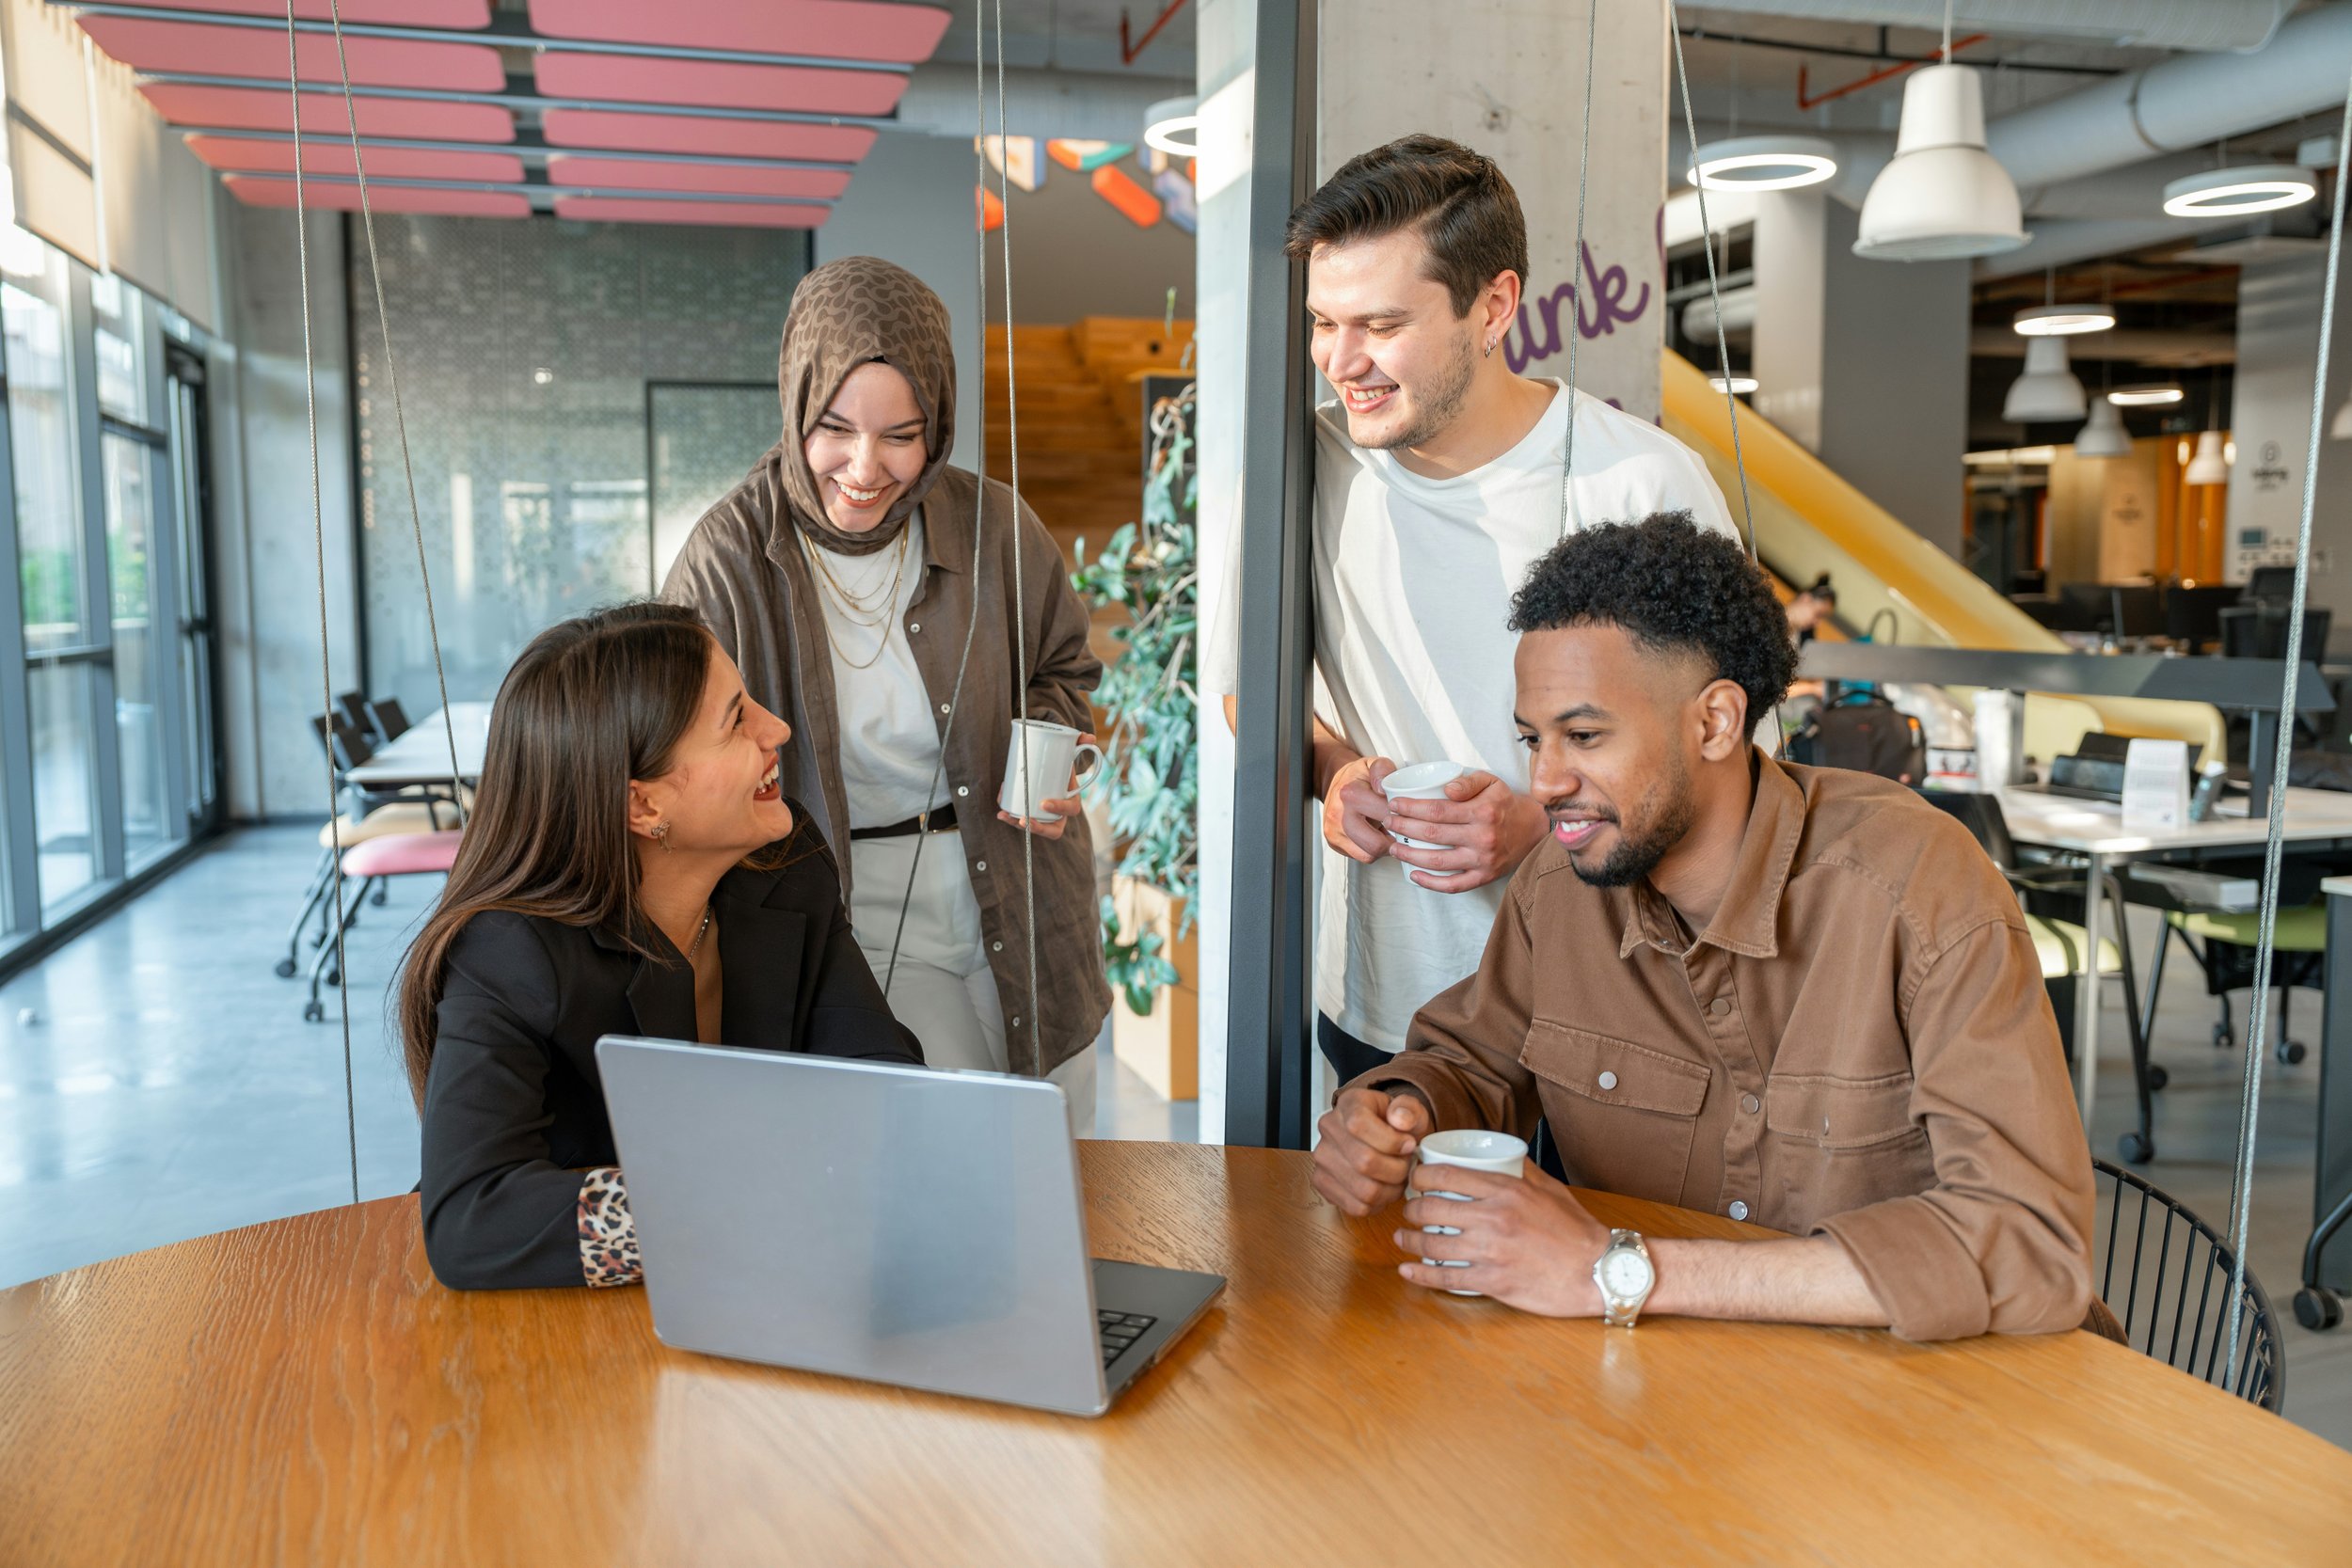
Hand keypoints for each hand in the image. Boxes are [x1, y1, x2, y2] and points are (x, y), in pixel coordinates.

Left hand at [997, 731, 1095, 838]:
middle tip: (1024, 818)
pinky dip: (1010, 818)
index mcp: (1072, 800)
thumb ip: (1079, 742)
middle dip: (1037, 828)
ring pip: (1034, 828)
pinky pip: (1021, 822)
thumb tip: (1089, 737)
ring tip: (1007, 815)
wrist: (1049, 767)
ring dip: (1018, 825)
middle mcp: (1059, 814)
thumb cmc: (1060, 764)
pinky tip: (1002, 812)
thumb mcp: (1069, 753)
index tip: (1044, 803)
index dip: (1059, 808)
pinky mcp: (1030, 816)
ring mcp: (1044, 818)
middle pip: (1053, 830)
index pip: (1070, 810)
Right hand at [1311, 1086, 1431, 1215]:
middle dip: (1397, 1169)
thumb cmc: (1396, 1126)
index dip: (1390, 1141)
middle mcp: (1329, 1128)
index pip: (1359, 1124)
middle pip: (1364, 1161)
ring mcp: (1322, 1157)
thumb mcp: (1410, 1111)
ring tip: (1397, 1178)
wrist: (1383, 1139)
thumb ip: (1409, 1110)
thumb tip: (1400, 1119)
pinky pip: (1356, 1206)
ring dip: (1390, 1190)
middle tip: (1406, 1165)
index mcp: (1349, 1104)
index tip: (1408, 1144)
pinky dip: (1378, 1204)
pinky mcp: (1322, 1183)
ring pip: (1364, 1189)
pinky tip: (1384, 1189)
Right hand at [1322, 755, 1396, 864]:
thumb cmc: (1359, 776)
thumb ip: (1383, 771)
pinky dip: (1373, 850)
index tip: (1409, 815)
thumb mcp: (1374, 764)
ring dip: (1384, 847)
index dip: (1403, 817)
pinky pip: (1361, 856)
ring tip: (1390, 832)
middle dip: (1394, 839)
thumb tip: (1384, 788)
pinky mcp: (1334, 842)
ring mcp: (1334, 831)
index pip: (1385, 815)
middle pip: (1376, 844)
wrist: (1336, 781)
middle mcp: (1338, 814)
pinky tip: (1378, 836)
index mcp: (1350, 793)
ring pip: (1369, 854)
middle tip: (1404, 829)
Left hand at [1385, 772, 1548, 892]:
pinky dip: (1431, 883)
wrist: (1533, 829)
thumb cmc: (1504, 803)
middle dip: (1404, 828)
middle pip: (1433, 834)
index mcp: (1482, 812)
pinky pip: (1454, 885)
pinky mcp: (1484, 876)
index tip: (1394, 805)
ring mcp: (1483, 860)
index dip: (1410, 808)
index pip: (1437, 810)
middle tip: (1389, 823)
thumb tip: (1446, 789)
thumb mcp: (1490, 782)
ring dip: (1411, 855)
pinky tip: (1414, 875)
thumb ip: (1467, 781)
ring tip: (1394, 847)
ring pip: (1439, 861)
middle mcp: (1482, 837)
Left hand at [1393, 1164, 1610, 1315]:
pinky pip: (1446, 1278)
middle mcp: (1493, 1218)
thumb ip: (1522, 1171)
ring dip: (1410, 1240)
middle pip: (1432, 1208)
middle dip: (1412, 1208)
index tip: (1415, 1179)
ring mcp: (1490, 1252)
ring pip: (1433, 1244)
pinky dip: (1420, 1274)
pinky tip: (1407, 1270)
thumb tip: (1503, 1155)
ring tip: (1402, 1238)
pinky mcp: (1492, 1282)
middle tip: (1409, 1210)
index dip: (1421, 1176)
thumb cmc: (1577, 1231)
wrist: (1600, 1271)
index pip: (1447, 1175)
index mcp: (1506, 1190)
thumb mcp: (1551, 1189)